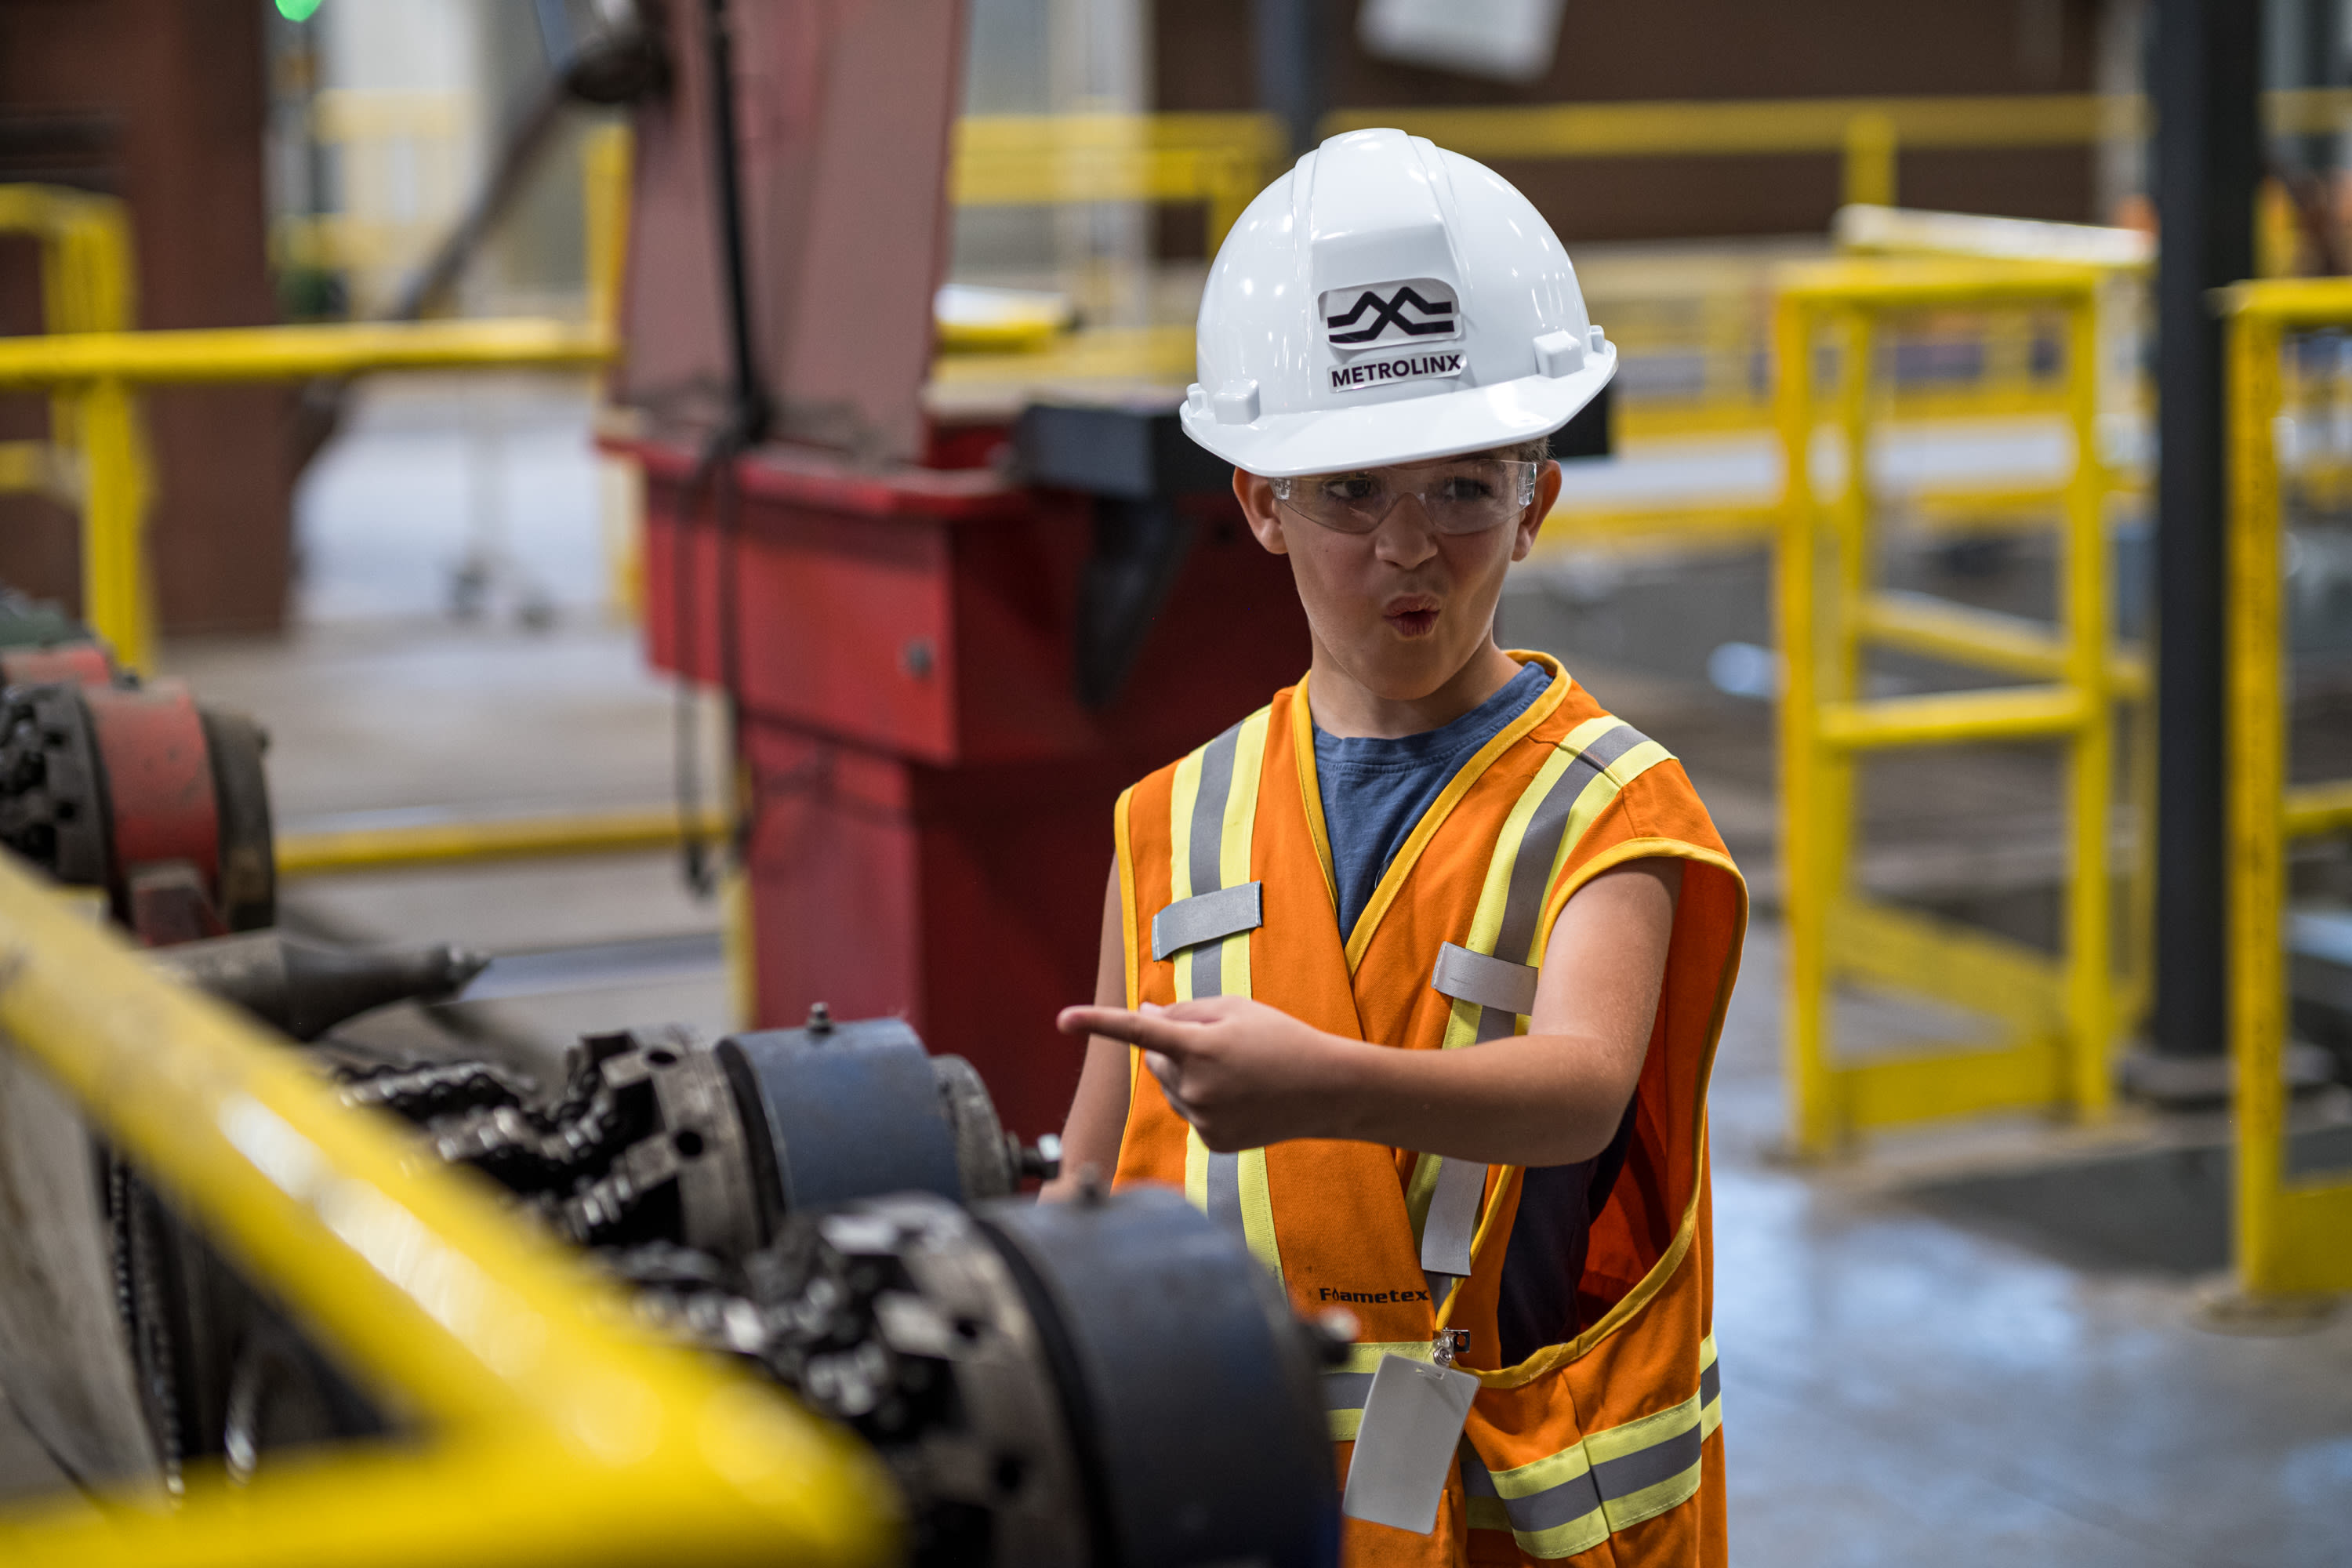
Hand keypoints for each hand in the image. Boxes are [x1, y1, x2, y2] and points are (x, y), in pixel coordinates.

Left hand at [1055, 995, 1357, 1151]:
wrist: (1326, 1091)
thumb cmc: (1281, 1039)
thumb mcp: (1235, 1010)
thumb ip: (1185, 1012)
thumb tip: (1145, 1016)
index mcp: (1200, 1048)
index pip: (1139, 1031)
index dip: (1097, 1022)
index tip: (1062, 1019)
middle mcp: (1195, 1088)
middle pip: (1156, 1060)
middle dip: (1174, 1048)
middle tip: (1220, 1044)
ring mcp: (1202, 1120)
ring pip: (1170, 1088)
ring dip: (1188, 1075)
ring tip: (1237, 1072)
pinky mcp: (1211, 1142)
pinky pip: (1189, 1113)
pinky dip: (1203, 1101)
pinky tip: (1240, 1098)